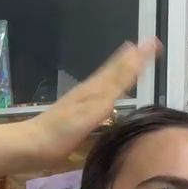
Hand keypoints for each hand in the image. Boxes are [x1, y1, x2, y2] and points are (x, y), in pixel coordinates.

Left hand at [28, 39, 160, 163]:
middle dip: (133, 57)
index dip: (139, 57)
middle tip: (149, 45)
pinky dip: (112, 85)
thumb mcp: (92, 110)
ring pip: (108, 78)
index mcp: (96, 89)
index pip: (123, 68)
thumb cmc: (62, 132)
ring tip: (134, 57)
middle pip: (115, 68)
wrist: (33, 145)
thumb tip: (132, 60)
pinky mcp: (79, 111)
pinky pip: (102, 91)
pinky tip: (112, 89)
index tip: (155, 43)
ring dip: (123, 67)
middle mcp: (91, 89)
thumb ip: (113, 87)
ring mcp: (84, 99)